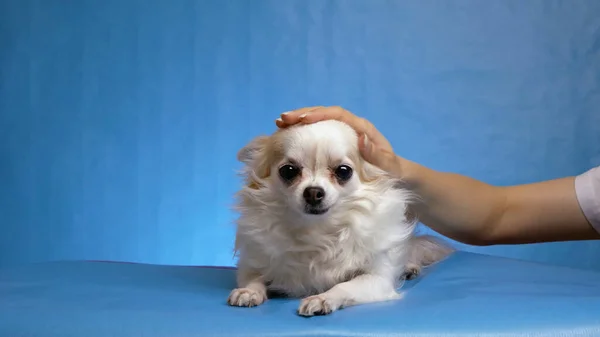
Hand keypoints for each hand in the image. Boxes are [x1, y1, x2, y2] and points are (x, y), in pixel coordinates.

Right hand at [276, 106, 402, 176]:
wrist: (396, 174)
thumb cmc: (392, 170)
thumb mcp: (387, 165)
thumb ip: (376, 154)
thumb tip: (361, 138)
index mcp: (361, 127)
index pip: (338, 115)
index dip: (319, 114)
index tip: (303, 119)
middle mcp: (351, 126)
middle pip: (324, 114)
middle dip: (302, 114)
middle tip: (283, 119)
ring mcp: (342, 133)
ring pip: (318, 121)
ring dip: (299, 121)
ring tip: (281, 124)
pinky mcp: (336, 141)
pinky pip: (317, 132)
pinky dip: (303, 132)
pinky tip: (288, 135)